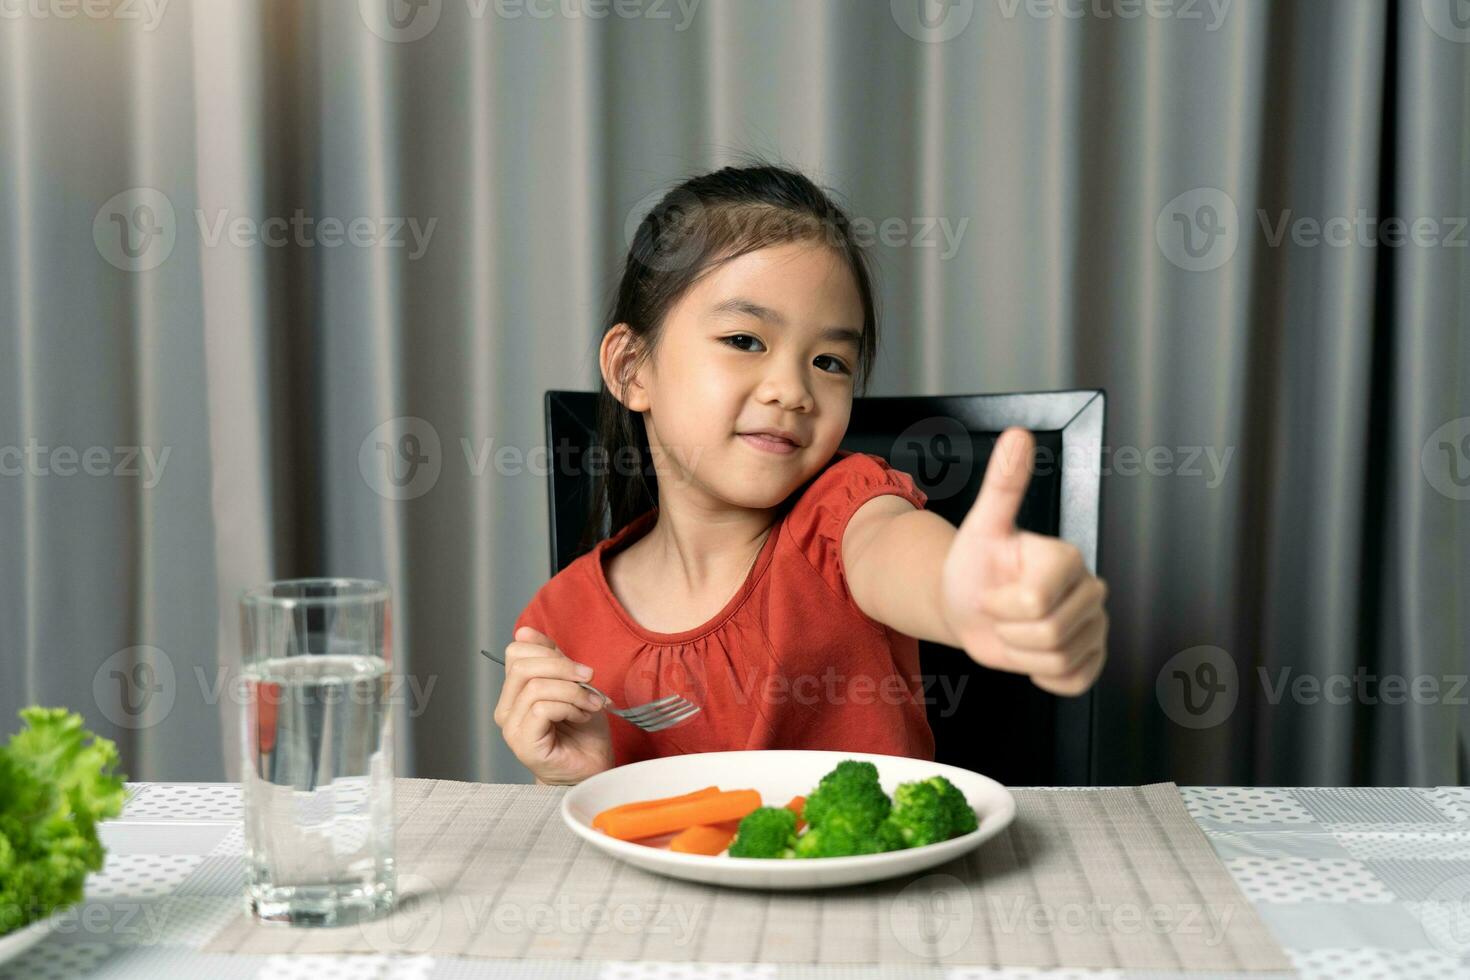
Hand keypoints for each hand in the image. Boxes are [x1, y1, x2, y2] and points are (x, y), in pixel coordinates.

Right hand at [493, 626, 614, 783]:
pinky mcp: (523, 743)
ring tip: (591, 704)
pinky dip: (569, 706)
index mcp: (515, 692)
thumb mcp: (571, 684)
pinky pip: (542, 708)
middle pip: (523, 665)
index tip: (580, 669)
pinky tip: (582, 717)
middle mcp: (506, 709)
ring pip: (536, 687)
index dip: (551, 652)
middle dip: (564, 667)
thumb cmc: (584, 732)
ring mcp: (511, 728)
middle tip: (590, 680)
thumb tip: (524, 632)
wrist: (593, 769)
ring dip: (573, 691)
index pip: (517, 652)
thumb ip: (552, 660)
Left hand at [939, 428, 1108, 695]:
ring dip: (1020, 655)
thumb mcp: (982, 526)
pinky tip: (1030, 655)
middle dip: (1008, 632)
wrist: (968, 606)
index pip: (1035, 603)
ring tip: (1012, 630)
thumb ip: (1004, 484)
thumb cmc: (974, 566)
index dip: (1000, 607)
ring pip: (1058, 660)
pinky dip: (1042, 677)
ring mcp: (1096, 625)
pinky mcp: (1093, 657)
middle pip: (1048, 635)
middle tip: (999, 614)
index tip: (990, 593)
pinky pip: (1074, 681)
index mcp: (1067, 557)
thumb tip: (1018, 435)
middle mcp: (1091, 589)